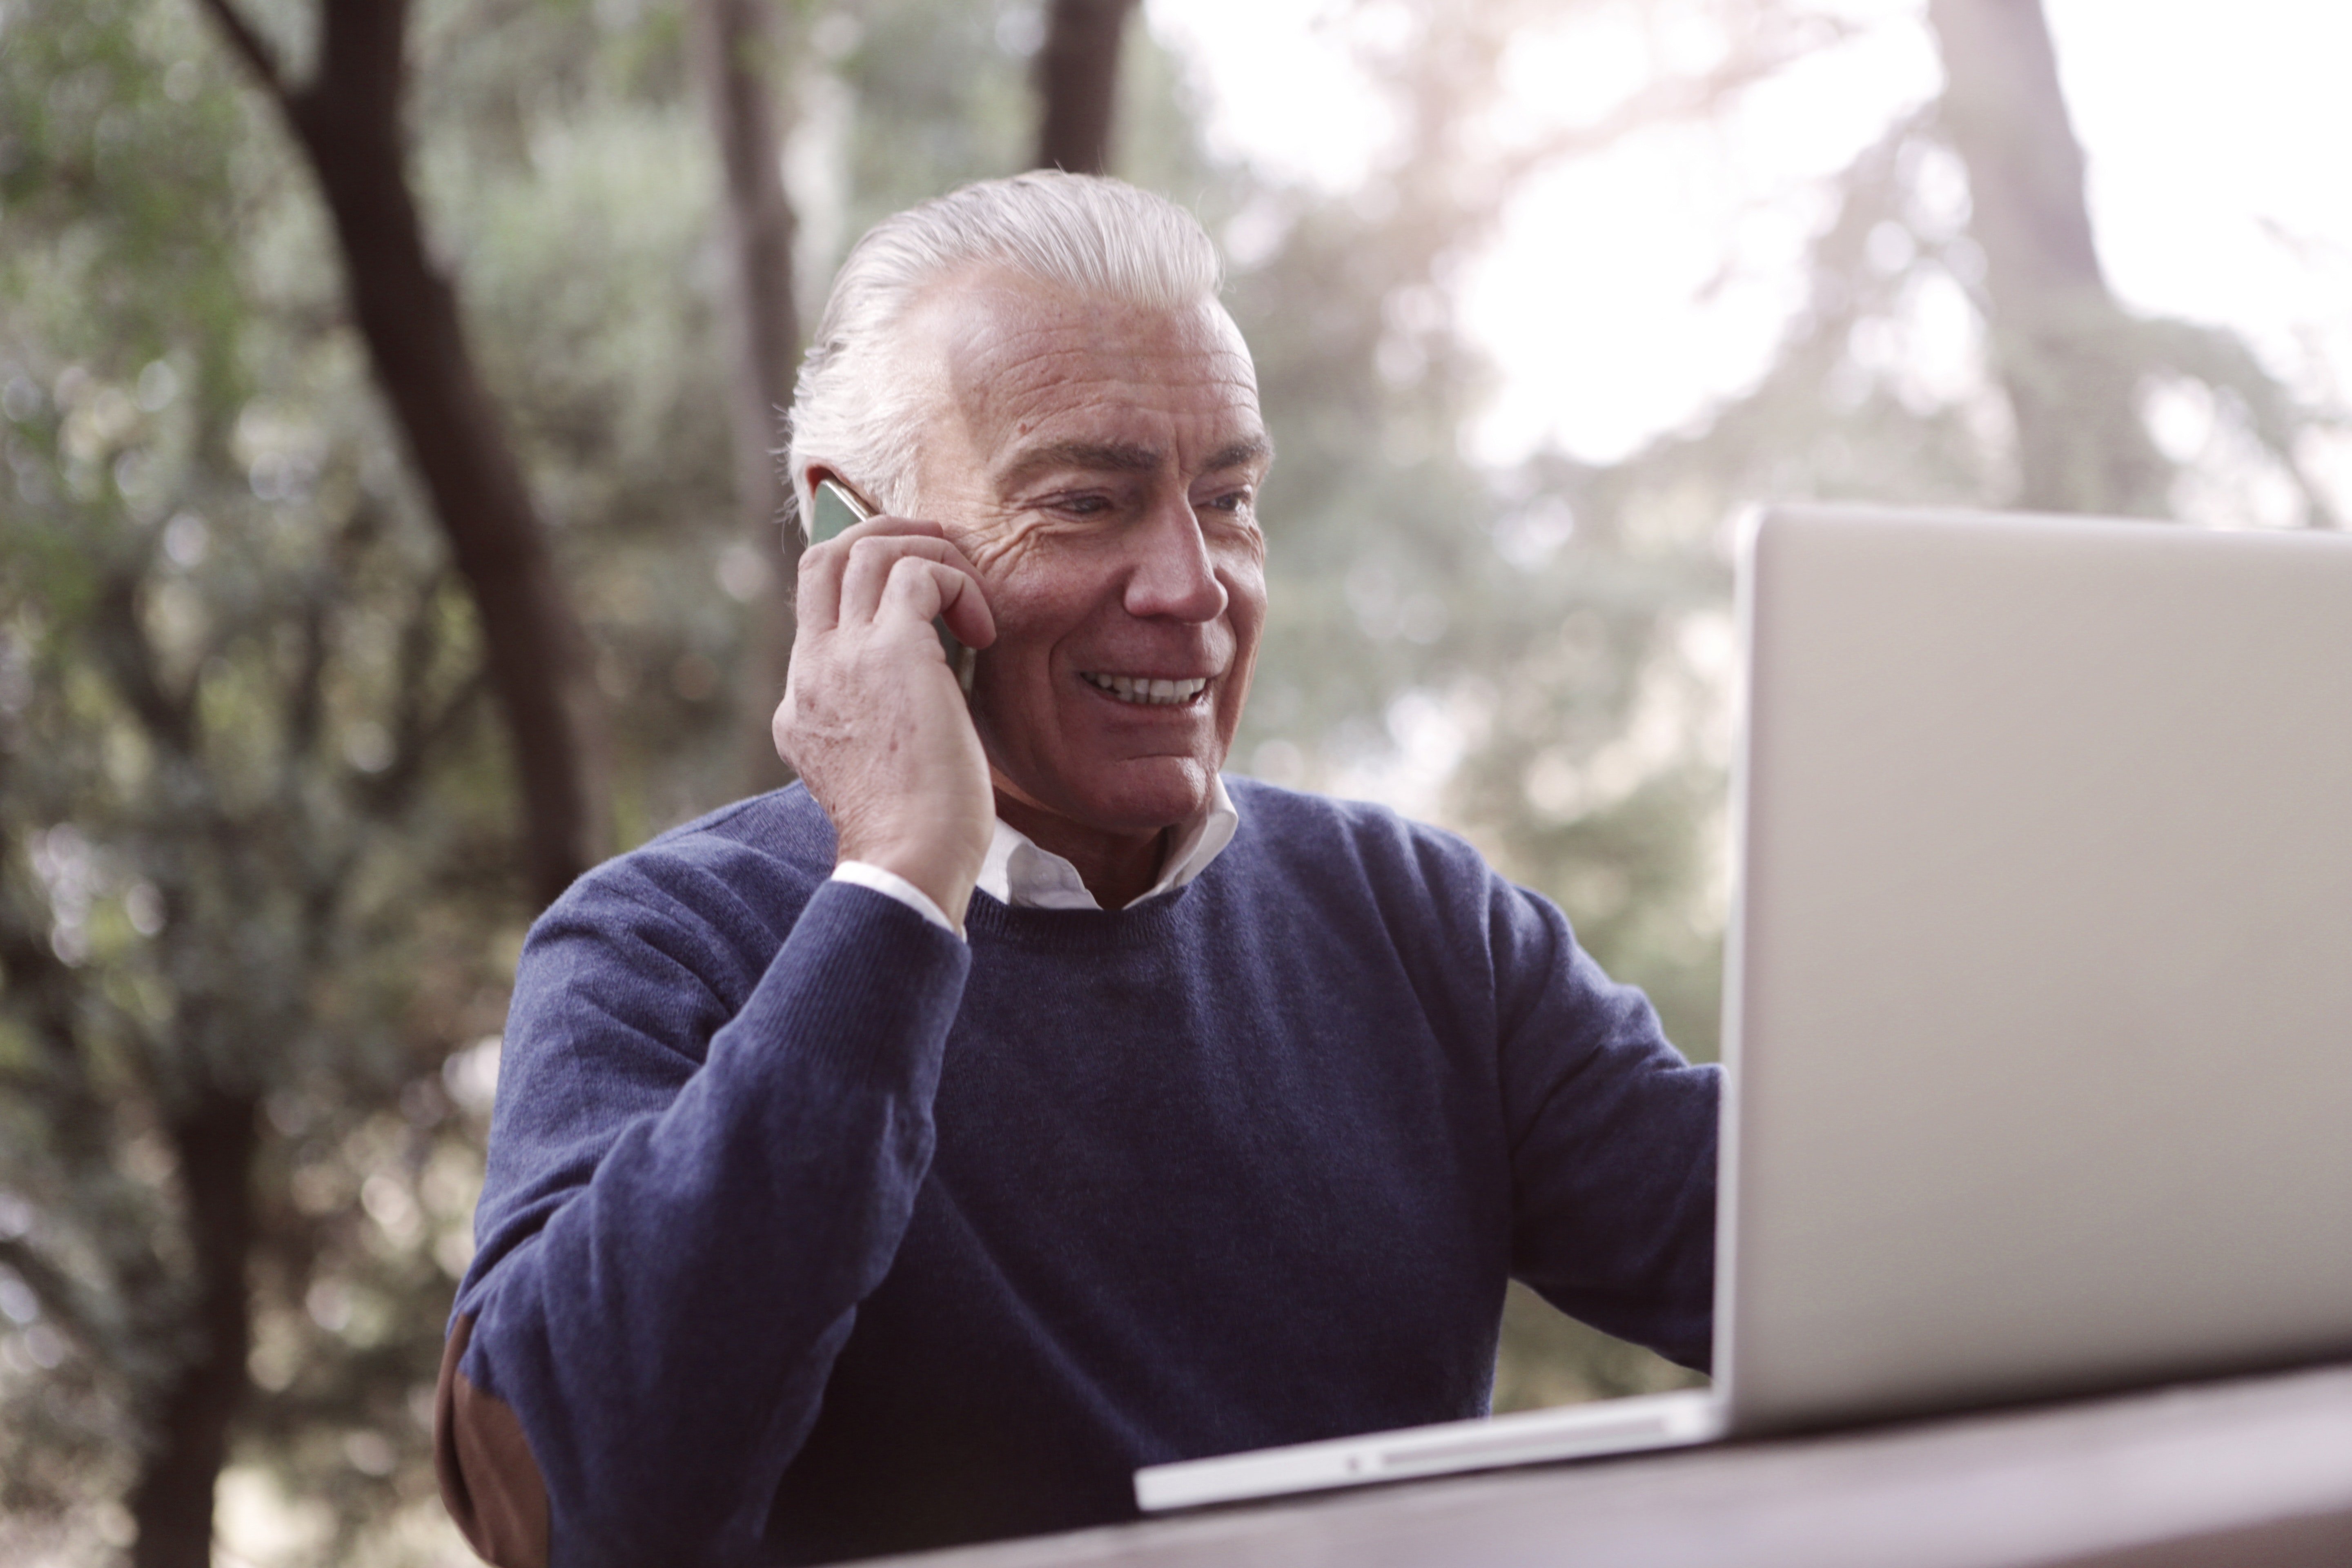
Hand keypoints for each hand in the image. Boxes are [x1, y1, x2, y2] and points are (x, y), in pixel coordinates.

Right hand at [773, 515, 996, 928]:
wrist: (910, 860)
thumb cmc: (916, 831)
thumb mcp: (880, 765)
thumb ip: (885, 717)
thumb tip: (931, 681)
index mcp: (803, 702)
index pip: (817, 609)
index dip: (868, 585)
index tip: (923, 596)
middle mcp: (812, 671)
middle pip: (823, 558)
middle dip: (883, 535)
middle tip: (939, 553)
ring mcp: (843, 657)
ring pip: (866, 549)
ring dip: (929, 551)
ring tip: (971, 590)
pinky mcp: (891, 652)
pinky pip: (919, 573)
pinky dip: (957, 583)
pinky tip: (985, 630)